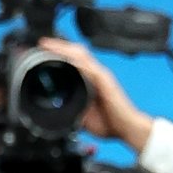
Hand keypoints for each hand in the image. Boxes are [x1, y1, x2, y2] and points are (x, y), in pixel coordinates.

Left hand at [27, 34, 153, 150]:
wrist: (128, 129)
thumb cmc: (111, 124)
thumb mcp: (85, 118)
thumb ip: (74, 111)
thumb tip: (61, 115)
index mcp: (92, 80)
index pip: (74, 61)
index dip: (60, 53)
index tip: (44, 51)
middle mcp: (97, 74)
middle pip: (76, 52)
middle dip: (60, 45)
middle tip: (43, 43)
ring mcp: (101, 76)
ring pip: (81, 55)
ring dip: (65, 48)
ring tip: (50, 45)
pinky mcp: (105, 81)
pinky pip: (89, 67)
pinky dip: (77, 61)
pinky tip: (66, 57)